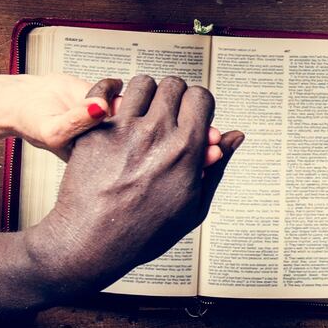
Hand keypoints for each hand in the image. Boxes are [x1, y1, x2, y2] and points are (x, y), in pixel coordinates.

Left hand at [23, 75, 244, 290]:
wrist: (91, 244)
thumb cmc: (144, 232)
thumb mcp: (194, 206)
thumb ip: (218, 166)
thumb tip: (235, 137)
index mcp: (185, 149)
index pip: (201, 96)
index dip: (200, 104)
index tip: (193, 115)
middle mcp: (155, 133)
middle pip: (174, 84)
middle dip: (176, 95)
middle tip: (170, 112)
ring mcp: (122, 130)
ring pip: (142, 83)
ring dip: (147, 93)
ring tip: (143, 111)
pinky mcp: (93, 132)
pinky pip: (103, 93)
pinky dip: (110, 92)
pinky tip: (114, 103)